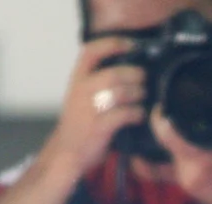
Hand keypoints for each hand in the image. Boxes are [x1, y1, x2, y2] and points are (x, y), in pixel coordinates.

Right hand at [39, 38, 147, 180]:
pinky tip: (140, 115)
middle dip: (134, 75)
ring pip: (120, 93)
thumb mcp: (82, 94)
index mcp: (77, 79)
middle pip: (113, 74)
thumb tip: (132, 68)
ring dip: (138, 93)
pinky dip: (137, 113)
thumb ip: (100, 81)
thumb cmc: (81, 121)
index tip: (131, 45)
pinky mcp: (99, 127)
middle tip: (144, 78)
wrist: (67, 151)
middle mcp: (81, 91)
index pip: (90, 52)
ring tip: (143, 96)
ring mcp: (89, 109)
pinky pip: (124, 114)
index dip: (112, 44)